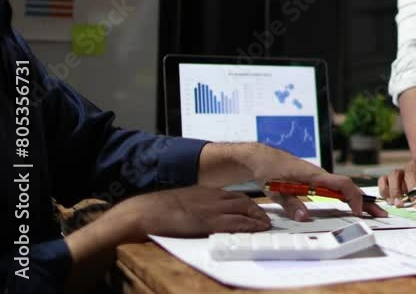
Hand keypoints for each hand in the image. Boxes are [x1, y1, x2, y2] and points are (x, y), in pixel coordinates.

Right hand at [108, 186, 271, 241]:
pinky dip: (249, 225)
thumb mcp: (182, 201)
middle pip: (243, 200)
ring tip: (266, 224)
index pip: (233, 195)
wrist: (145, 211)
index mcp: (205, 191)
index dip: (247, 202)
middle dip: (257, 209)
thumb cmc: (158, 208)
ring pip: (244, 209)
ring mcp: (211, 209)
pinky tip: (257, 229)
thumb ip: (195, 203)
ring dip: (257, 217)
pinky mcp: (209, 221)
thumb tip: (199, 212)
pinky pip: (236, 222)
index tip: (254, 208)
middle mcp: (212, 197)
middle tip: (266, 218)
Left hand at [247, 144, 386, 218]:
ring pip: (344, 188)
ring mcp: (318, 177)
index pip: (342, 184)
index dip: (353, 197)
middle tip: (380, 213)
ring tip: (372, 211)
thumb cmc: (269, 169)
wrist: (261, 158)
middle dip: (365, 201)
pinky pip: (336, 188)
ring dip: (358, 199)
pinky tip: (352, 205)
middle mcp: (320, 175)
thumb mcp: (276, 189)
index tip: (358, 211)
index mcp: (314, 175)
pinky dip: (347, 197)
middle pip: (348, 187)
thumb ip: (291, 203)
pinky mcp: (314, 180)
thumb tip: (304, 216)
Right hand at [377, 156, 415, 207]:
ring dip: (396, 190)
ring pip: (394, 175)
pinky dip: (384, 190)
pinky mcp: (392, 177)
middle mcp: (415, 165)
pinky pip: (383, 180)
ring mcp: (402, 170)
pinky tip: (389, 200)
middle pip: (411, 172)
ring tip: (399, 204)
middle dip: (413, 189)